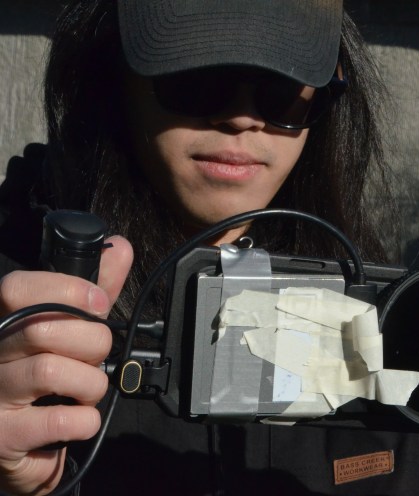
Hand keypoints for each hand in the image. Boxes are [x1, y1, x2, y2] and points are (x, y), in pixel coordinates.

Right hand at [0, 236, 131, 494]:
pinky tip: (80, 421)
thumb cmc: (48, 383)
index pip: (15, 288)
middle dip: (92, 343)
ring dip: (90, 384)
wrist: (22, 447)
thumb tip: (119, 247)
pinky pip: (60, 420)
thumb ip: (95, 291)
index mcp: (3, 323)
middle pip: (45, 328)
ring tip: (85, 393)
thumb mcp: (73, 330)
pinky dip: (86, 420)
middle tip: (94, 359)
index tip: (98, 303)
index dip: (66, 290)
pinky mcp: (2, 436)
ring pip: (52, 370)